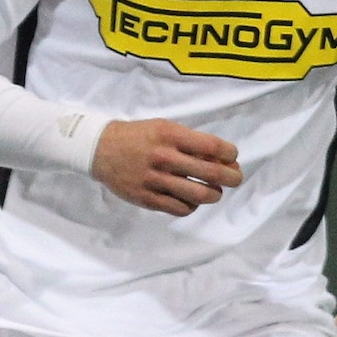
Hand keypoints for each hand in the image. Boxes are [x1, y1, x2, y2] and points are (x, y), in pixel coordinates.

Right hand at [91, 118, 240, 215]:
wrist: (100, 149)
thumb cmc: (138, 137)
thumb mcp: (164, 128)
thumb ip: (190, 141)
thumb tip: (221, 158)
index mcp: (170, 135)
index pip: (213, 147)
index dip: (230, 154)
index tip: (232, 157)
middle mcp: (164, 157)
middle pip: (211, 173)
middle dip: (232, 177)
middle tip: (235, 178)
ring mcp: (154, 180)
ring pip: (199, 195)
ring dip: (214, 194)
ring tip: (214, 192)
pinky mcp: (146, 198)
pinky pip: (180, 208)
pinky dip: (192, 206)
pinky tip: (191, 200)